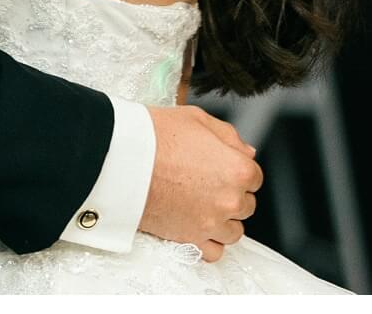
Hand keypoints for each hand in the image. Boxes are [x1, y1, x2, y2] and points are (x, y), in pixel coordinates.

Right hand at [141, 105, 261, 261]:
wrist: (116, 157)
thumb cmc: (152, 134)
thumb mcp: (195, 118)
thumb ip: (228, 135)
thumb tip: (247, 151)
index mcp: (237, 168)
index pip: (254, 177)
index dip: (234, 169)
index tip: (217, 167)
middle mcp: (230, 199)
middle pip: (246, 205)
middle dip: (229, 194)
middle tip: (202, 183)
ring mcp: (211, 222)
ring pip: (234, 230)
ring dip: (222, 220)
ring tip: (198, 205)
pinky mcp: (190, 238)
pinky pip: (215, 252)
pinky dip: (209, 242)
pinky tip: (196, 226)